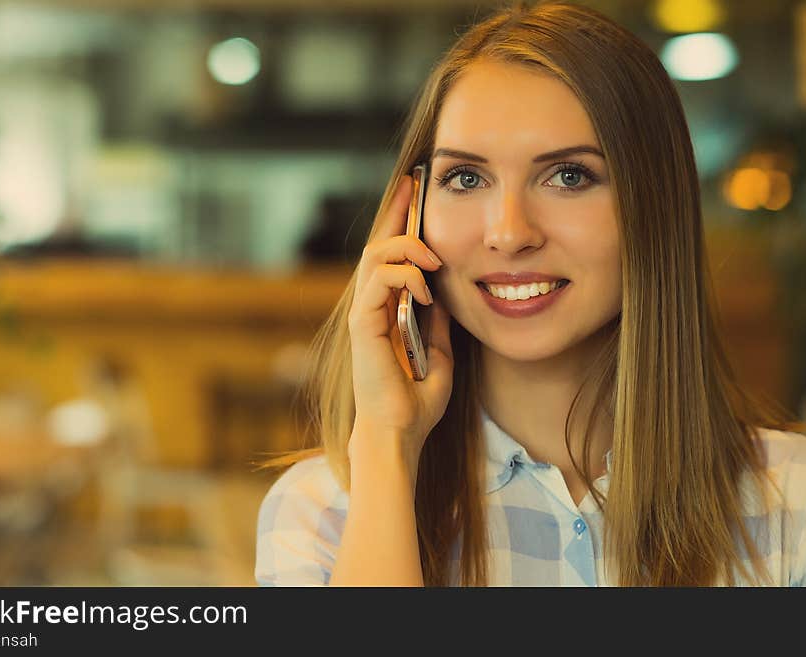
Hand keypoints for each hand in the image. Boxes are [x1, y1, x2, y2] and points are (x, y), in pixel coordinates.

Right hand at [347, 175, 454, 470]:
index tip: (415, 193)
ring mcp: (363, 314)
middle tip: (415, 188)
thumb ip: (436, 320)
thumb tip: (444, 292)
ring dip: (406, 248)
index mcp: (387, 310)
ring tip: (433, 257)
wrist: (400, 432)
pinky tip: (425, 289)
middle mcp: (371, 307)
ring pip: (375, 257)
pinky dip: (402, 277)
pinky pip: (377, 284)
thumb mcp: (439, 351)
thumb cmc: (416, 399)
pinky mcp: (362, 325)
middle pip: (378, 245)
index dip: (401, 223)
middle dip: (397, 213)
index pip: (391, 257)